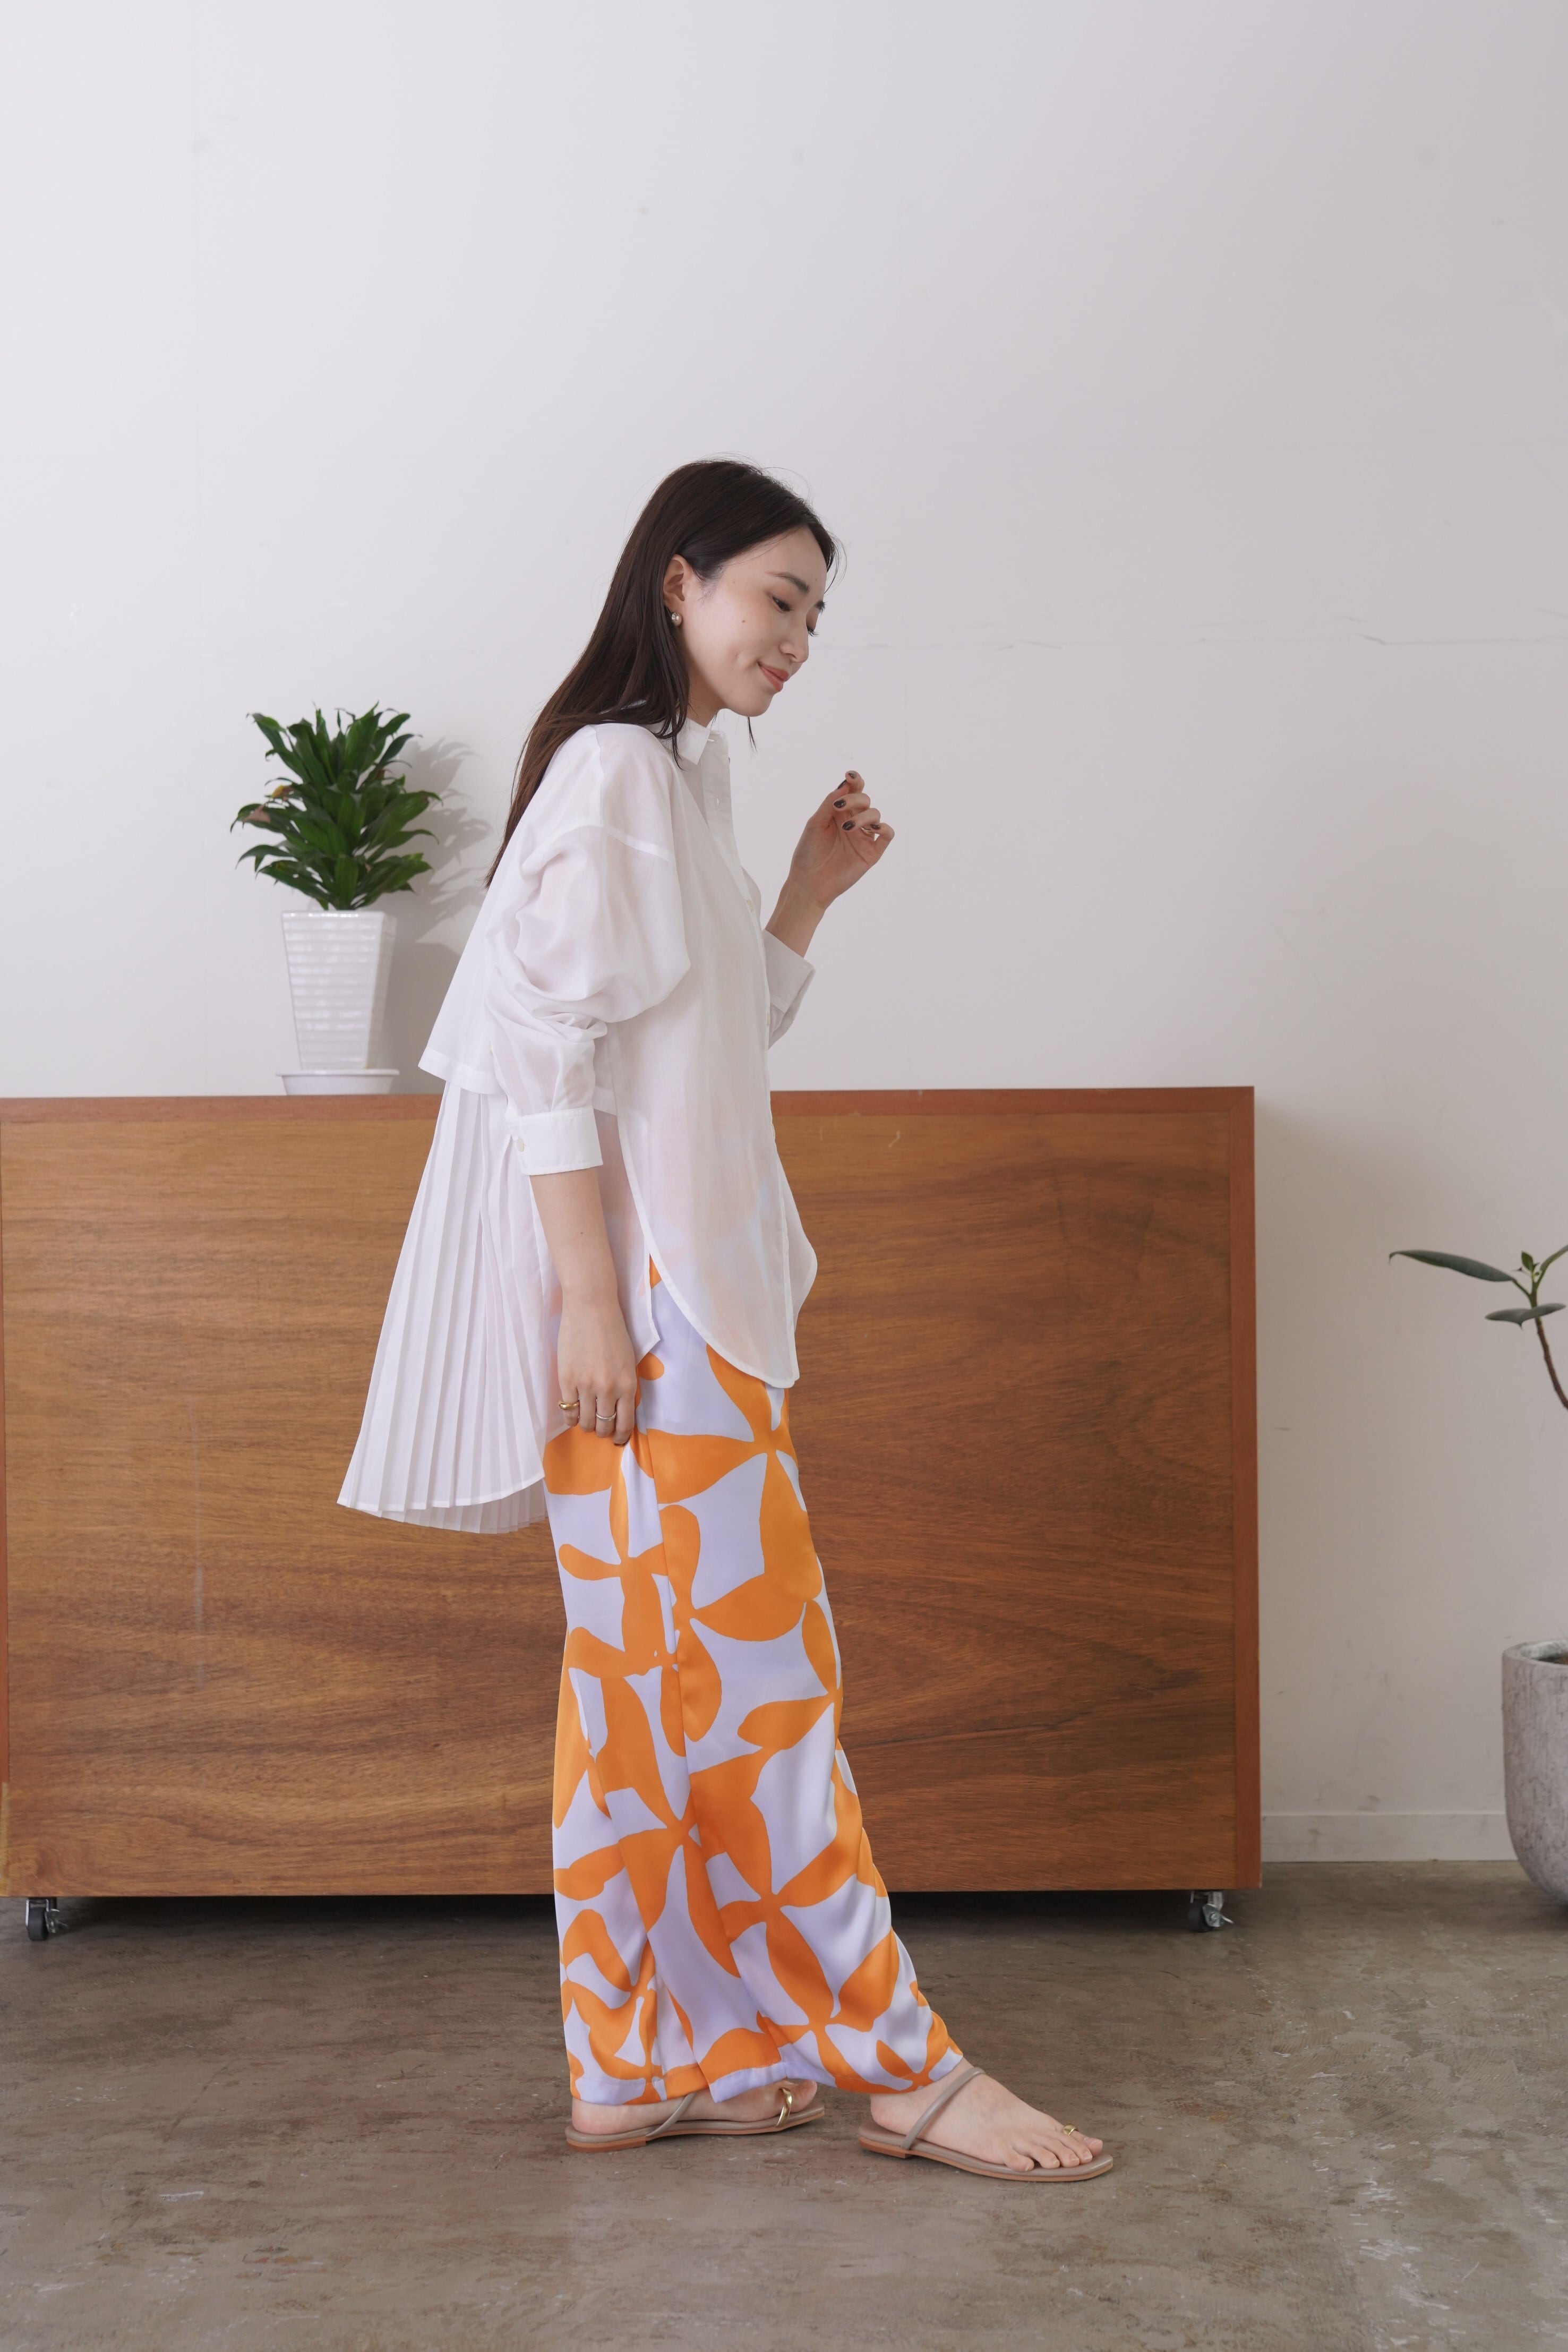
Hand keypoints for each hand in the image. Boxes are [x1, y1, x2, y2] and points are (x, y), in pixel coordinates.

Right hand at [557, 1291, 637, 1444]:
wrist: (591, 1308)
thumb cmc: (613, 1331)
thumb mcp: (628, 1362)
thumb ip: (625, 1387)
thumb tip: (619, 1411)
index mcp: (627, 1385)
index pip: (625, 1423)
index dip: (620, 1436)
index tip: (617, 1440)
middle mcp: (608, 1389)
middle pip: (603, 1426)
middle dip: (602, 1432)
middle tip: (600, 1428)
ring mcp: (585, 1386)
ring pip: (585, 1422)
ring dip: (587, 1425)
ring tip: (586, 1420)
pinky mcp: (566, 1380)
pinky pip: (568, 1410)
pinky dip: (571, 1417)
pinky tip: (573, 1414)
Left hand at [786, 771, 892, 910]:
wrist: (809, 883)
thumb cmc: (808, 853)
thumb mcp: (815, 824)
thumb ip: (829, 804)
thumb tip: (845, 784)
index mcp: (839, 813)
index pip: (853, 791)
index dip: (855, 780)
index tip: (849, 775)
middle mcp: (853, 821)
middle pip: (865, 799)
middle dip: (855, 799)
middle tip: (839, 808)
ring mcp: (863, 837)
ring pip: (875, 815)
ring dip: (864, 816)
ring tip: (848, 828)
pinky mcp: (872, 853)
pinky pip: (887, 835)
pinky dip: (884, 828)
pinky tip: (873, 828)